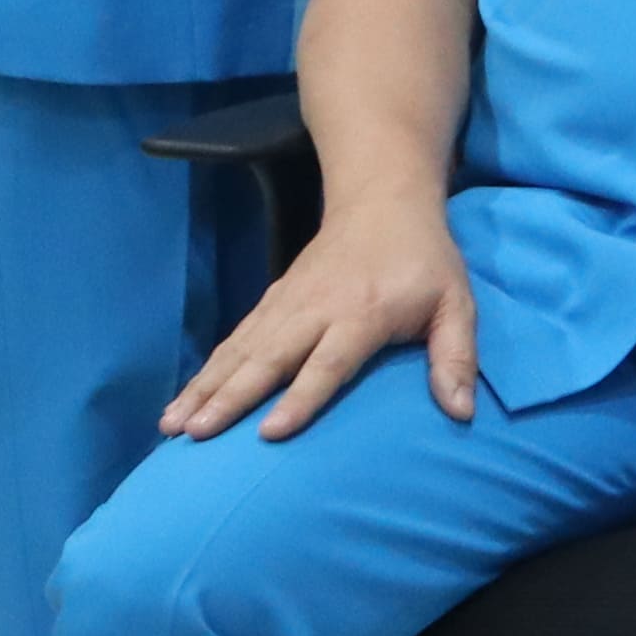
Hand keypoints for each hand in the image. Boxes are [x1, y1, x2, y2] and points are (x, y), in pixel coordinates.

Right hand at [166, 201, 475, 439]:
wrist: (382, 200)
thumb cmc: (424, 261)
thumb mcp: (456, 303)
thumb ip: (456, 357)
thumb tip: (462, 413)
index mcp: (362, 313)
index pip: (327, 363)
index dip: (300, 398)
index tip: (269, 433)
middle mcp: (316, 309)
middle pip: (268, 358)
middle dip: (231, 397)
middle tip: (196, 435)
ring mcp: (288, 303)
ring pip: (240, 350)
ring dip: (205, 387)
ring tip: (173, 426)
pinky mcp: (272, 301)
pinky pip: (234, 340)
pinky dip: (207, 370)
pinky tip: (183, 401)